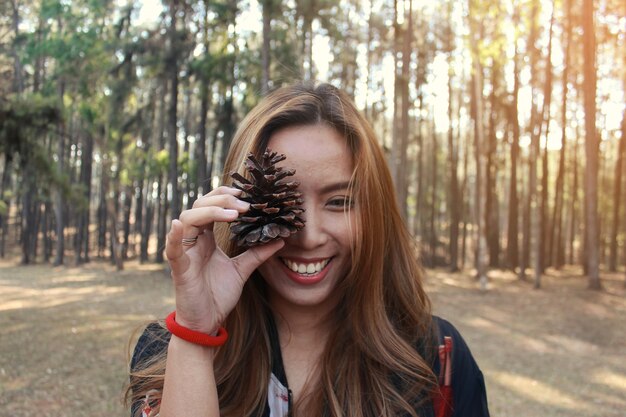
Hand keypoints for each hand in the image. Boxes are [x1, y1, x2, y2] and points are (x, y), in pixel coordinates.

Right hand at [165, 186, 283, 334]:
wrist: (207, 322)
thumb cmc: (218, 295)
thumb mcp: (242, 269)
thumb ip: (258, 253)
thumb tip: (281, 240)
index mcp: (206, 238)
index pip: (211, 206)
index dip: (225, 196)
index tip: (246, 194)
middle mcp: (193, 240)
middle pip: (200, 206)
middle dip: (222, 200)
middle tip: (245, 204)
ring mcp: (185, 252)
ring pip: (188, 219)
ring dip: (210, 212)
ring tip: (234, 214)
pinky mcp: (179, 268)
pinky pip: (172, 248)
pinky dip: (173, 236)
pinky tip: (178, 225)